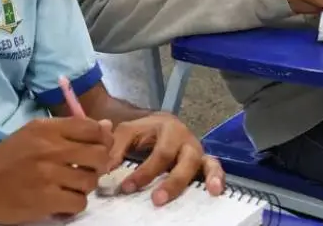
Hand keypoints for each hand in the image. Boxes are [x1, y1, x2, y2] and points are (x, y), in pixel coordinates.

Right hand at [0, 117, 113, 223]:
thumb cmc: (4, 159)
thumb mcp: (32, 135)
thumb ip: (68, 131)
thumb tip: (107, 127)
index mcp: (47, 128)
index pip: (92, 128)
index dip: (102, 140)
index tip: (97, 149)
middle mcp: (50, 148)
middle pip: (99, 154)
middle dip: (99, 165)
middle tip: (85, 171)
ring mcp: (48, 174)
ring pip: (91, 181)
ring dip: (84, 187)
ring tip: (69, 188)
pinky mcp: (45, 199)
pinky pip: (79, 202)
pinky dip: (73, 205)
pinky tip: (61, 202)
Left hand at [107, 113, 224, 204]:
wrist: (157, 122)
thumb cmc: (142, 131)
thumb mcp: (126, 132)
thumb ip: (114, 149)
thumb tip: (104, 170)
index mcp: (167, 128)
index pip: (158, 154)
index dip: (145, 172)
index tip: (126, 188)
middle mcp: (186, 139)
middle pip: (184, 160)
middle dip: (172, 182)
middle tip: (157, 200)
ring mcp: (197, 150)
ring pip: (206, 163)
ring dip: (208, 178)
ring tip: (211, 191)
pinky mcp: (203, 161)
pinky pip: (215, 167)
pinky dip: (218, 177)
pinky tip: (217, 191)